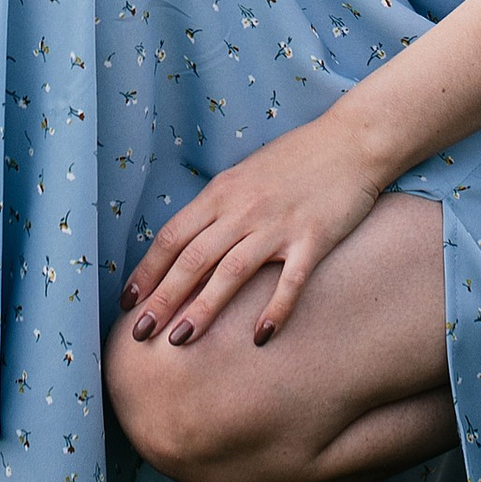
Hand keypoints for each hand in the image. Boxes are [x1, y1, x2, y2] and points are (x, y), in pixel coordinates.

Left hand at [122, 104, 389, 346]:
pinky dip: (274, 309)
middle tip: (140, 333)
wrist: (352, 141)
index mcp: (222, 193)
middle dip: (162, 298)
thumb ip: (218, 207)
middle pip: (193, 259)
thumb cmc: (297, 159)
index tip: (128, 301)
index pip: (172, 237)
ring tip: (179, 340)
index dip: (148, 270)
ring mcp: (278, 225)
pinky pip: (290, 280)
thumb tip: (186, 243)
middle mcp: (243, 209)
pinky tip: (260, 337)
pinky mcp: (314, 238)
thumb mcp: (245, 175)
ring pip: (230, 272)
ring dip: (202, 308)